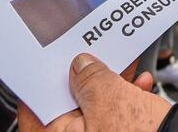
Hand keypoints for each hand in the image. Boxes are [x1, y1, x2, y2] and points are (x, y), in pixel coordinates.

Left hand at [18, 54, 164, 131]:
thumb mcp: (112, 100)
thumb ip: (90, 78)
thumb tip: (81, 64)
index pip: (37, 107)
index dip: (46, 78)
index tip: (56, 56)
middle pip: (67, 108)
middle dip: (83, 79)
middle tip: (92, 55)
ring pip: (93, 113)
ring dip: (108, 87)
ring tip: (125, 66)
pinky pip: (114, 121)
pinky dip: (125, 102)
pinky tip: (140, 85)